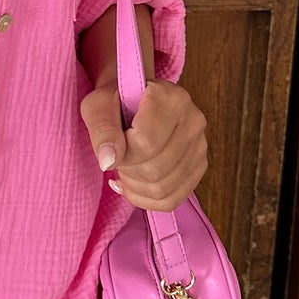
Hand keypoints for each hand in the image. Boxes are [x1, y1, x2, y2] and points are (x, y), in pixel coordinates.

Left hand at [79, 77, 207, 212]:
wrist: (135, 102)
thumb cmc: (116, 102)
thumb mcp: (99, 106)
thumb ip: (102, 130)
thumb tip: (108, 162)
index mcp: (171, 99)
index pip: (146, 144)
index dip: (122, 153)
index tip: (113, 142)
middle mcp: (193, 121)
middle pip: (155, 170)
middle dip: (127, 170)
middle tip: (118, 155)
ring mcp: (200, 146)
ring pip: (163, 189)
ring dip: (134, 186)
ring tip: (126, 166)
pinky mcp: (199, 166)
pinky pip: (171, 200)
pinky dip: (145, 199)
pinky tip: (133, 184)